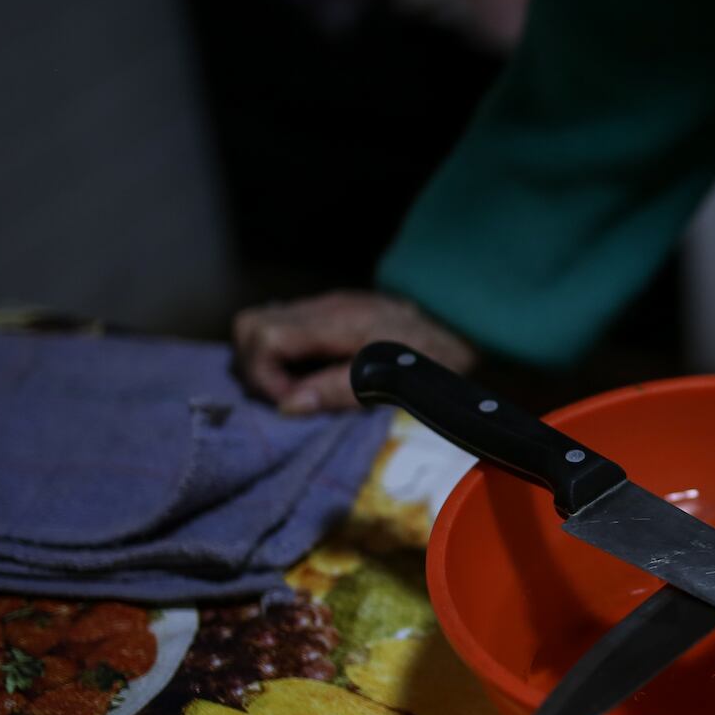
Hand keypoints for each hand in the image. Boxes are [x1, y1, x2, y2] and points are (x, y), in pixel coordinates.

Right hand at [233, 292, 477, 412]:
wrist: (464, 321)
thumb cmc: (434, 353)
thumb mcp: (392, 379)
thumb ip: (338, 389)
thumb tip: (288, 406)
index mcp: (333, 320)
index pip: (263, 336)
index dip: (264, 375)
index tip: (292, 403)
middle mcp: (320, 308)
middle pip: (250, 326)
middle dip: (256, 367)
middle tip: (289, 397)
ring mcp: (322, 309)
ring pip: (261, 325)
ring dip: (267, 362)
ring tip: (298, 390)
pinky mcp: (329, 316)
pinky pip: (285, 329)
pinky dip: (283, 355)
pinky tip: (308, 376)